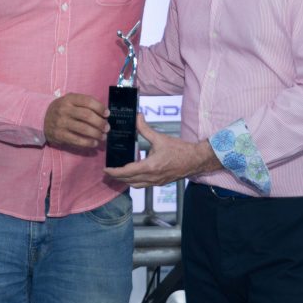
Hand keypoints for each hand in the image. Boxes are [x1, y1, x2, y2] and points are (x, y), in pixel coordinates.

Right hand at [43, 93, 108, 149]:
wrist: (42, 118)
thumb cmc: (62, 109)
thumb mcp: (70, 101)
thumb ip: (85, 104)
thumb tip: (104, 114)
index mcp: (69, 99)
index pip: (87, 101)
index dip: (100, 107)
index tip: (107, 114)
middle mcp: (64, 110)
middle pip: (87, 116)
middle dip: (100, 122)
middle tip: (107, 127)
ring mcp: (61, 123)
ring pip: (83, 129)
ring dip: (97, 133)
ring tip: (103, 136)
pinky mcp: (59, 135)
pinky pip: (77, 140)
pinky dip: (88, 142)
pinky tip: (94, 143)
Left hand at [104, 115, 219, 187]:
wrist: (196, 160)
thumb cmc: (180, 150)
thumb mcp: (160, 138)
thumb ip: (145, 129)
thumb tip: (137, 116)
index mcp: (150, 167)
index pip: (127, 172)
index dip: (114, 172)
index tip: (106, 169)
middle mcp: (152, 177)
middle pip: (128, 181)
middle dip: (116, 177)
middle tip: (108, 171)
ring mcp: (156, 182)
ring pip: (135, 185)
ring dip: (125, 181)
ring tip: (117, 173)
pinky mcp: (160, 183)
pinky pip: (143, 185)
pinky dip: (135, 181)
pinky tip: (132, 174)